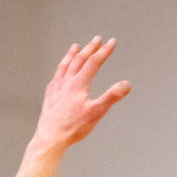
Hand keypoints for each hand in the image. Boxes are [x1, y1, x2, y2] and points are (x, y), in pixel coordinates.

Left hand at [32, 37, 130, 152]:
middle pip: (79, 59)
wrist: (51, 136)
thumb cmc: (73, 127)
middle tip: (97, 40)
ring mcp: (57, 87)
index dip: (104, 51)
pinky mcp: (50, 95)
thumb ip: (111, 97)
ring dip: (72, 54)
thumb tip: (126, 85)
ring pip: (65, 65)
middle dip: (90, 48)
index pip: (94, 62)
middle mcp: (67, 81)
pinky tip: (61, 71)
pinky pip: (56, 76)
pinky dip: (61, 69)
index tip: (112, 42)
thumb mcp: (96, 112)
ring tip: (75, 46)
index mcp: (79, 83)